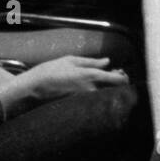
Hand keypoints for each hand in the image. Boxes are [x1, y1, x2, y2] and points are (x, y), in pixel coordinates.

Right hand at [0, 55, 128, 116]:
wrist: (35, 85)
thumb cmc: (52, 69)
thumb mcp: (72, 60)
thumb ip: (91, 61)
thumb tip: (107, 62)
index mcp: (89, 75)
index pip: (114, 79)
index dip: (123, 78)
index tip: (124, 75)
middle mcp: (89, 88)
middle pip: (111, 88)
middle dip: (117, 83)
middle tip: (118, 75)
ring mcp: (83, 96)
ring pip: (103, 93)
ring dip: (107, 87)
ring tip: (107, 78)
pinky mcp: (78, 101)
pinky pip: (93, 97)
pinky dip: (97, 92)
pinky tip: (95, 86)